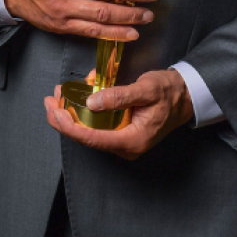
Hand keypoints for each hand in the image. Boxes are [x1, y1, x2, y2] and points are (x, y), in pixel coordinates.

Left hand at [43, 69, 193, 159]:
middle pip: (86, 137)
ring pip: (88, 132)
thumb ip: (119, 96)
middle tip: (50, 99)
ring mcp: (122, 142)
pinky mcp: (120, 134)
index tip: (54, 112)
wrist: (185, 97)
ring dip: (72, 114)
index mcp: (132, 140)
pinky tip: (78, 95)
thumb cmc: (169, 93)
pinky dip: (84, 112)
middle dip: (64, 118)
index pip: (91, 138)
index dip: (68, 126)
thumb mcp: (145, 89)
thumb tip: (92, 102)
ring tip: (59, 95)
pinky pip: (97, 126)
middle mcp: (125, 146)